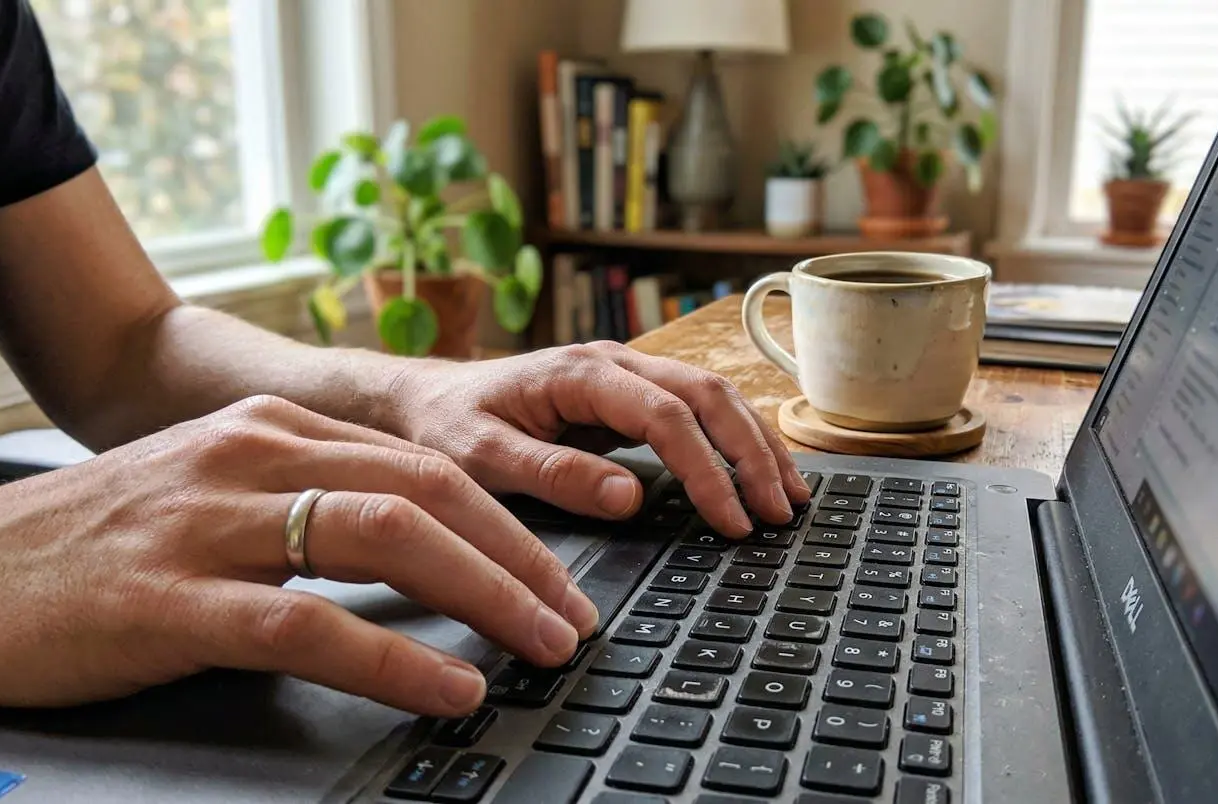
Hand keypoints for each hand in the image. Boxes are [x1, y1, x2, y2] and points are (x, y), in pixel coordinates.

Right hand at [0, 396, 595, 715]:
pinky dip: (397, 658)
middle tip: (576, 614)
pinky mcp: (170, 598)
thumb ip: (310, 504)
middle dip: (521, 556)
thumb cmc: (98, 547)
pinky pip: (311, 623)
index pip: (423, 463)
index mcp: (270, 430)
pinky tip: (449, 687)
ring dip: (486, 595)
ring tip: (543, 645)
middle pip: (426, 489)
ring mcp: (209, 521)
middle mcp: (250, 456)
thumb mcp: (215, 496)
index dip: (509, 522)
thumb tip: (423, 551)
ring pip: (386, 537)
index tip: (559, 574)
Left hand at [387, 342, 811, 536]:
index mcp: (580, 372)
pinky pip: (699, 412)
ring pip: (714, 397)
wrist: (428, 400)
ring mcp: (627, 375)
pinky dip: (737, 441)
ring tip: (790, 496)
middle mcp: (614, 363)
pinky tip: (760, 472)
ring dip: (757, 444)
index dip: (707, 468)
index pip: (667, 415)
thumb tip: (628, 496)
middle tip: (780, 512)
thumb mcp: (482, 458)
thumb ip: (553, 474)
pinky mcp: (631, 397)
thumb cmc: (449, 427)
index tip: (730, 519)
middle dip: (752, 454)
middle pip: (708, 396)